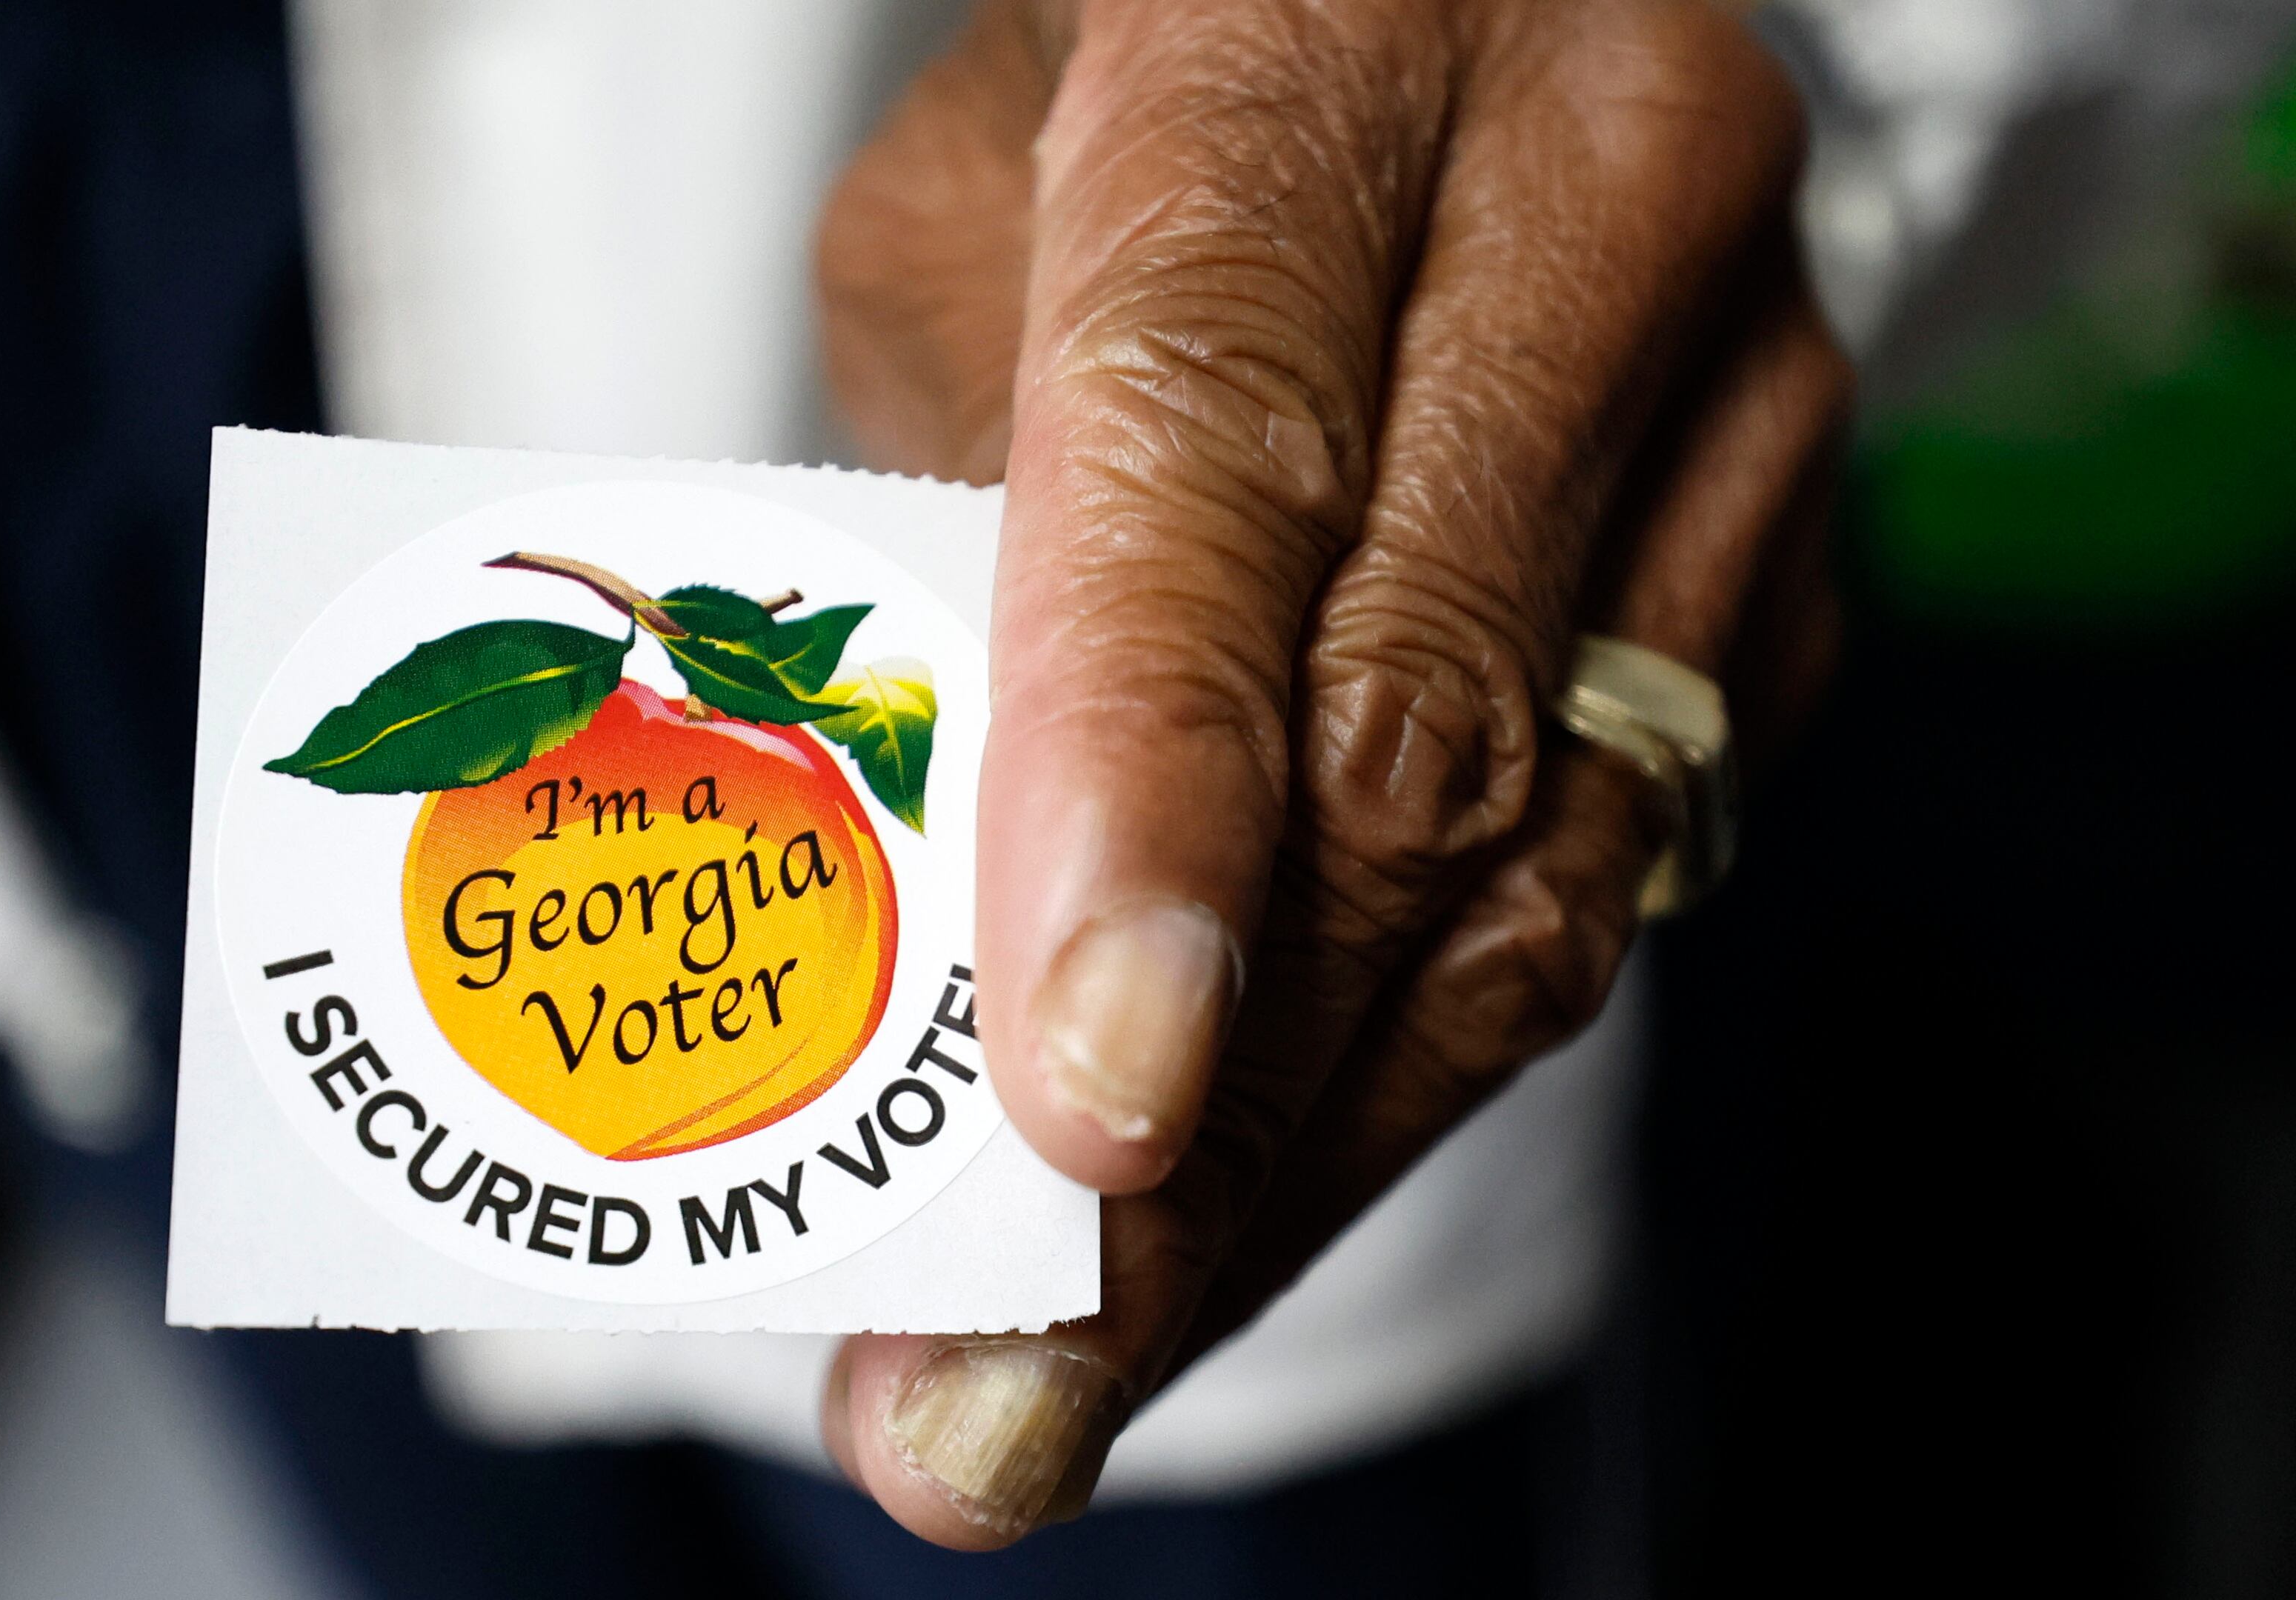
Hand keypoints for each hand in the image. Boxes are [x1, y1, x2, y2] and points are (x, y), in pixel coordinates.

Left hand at [811, 0, 1848, 1547]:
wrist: (1442, 7)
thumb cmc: (1142, 87)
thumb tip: (937, 934)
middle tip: (1006, 1380)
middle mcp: (1593, 206)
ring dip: (1299, 1160)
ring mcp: (1736, 412)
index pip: (1220, 437)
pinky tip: (1245, 1189)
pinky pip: (1595, 885)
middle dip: (1200, 1118)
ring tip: (1087, 1365)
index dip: (1152, 788)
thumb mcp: (962, 215)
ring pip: (1536, 874)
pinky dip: (1398, 1062)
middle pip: (1406, 740)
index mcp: (1321, 41)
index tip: (1085, 1093)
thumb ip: (946, 515)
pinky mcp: (1777, 584)